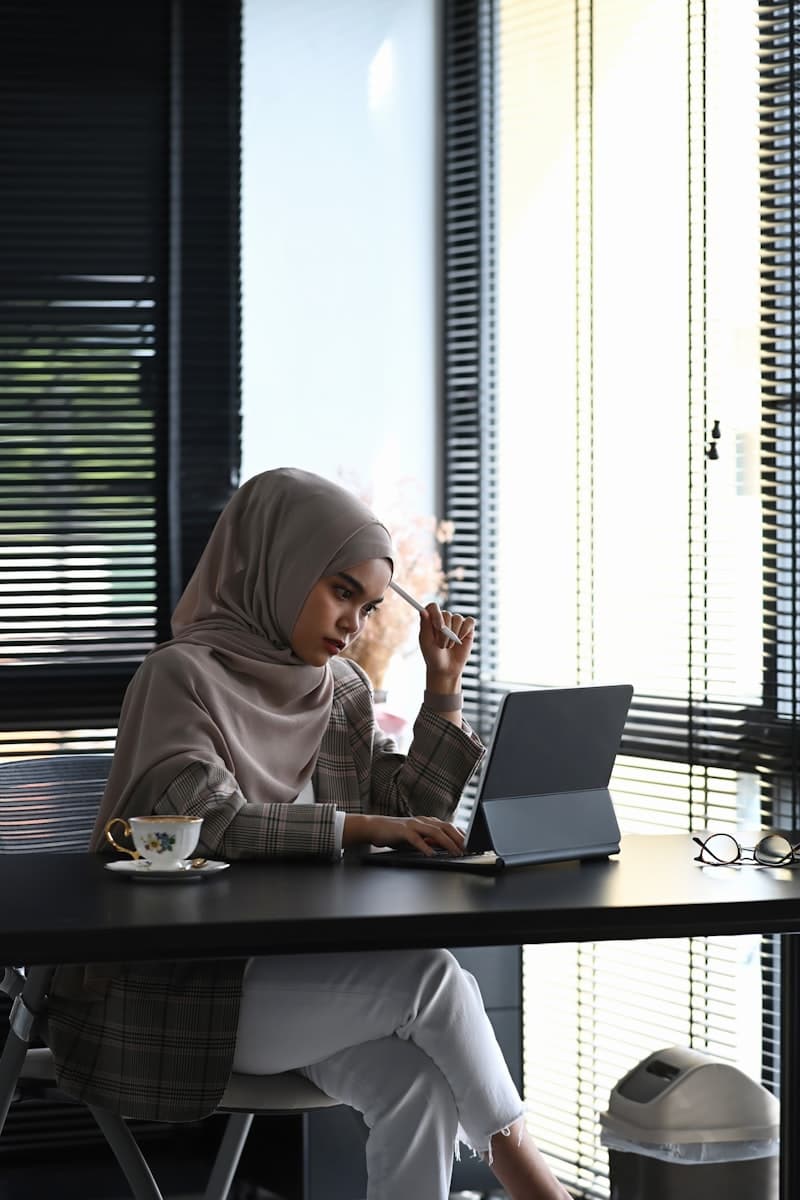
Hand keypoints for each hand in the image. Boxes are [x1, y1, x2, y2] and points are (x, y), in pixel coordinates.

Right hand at [343, 814, 464, 855]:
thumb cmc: (395, 834)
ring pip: (434, 832)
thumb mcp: (416, 838)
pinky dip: (425, 846)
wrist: (374, 827)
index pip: (449, 826)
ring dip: (447, 843)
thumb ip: (429, 841)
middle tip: (468, 849)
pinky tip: (431, 854)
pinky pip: (416, 838)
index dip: (461, 835)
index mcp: (427, 821)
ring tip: (455, 852)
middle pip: (446, 827)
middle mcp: (422, 820)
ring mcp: (413, 824)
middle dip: (458, 838)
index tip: (471, 844)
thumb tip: (444, 847)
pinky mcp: (403, 830)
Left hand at [418, 603, 474, 680]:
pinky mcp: (468, 628)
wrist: (446, 668)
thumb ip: (425, 625)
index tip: (438, 627)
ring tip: (449, 646)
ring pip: (458, 618)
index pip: (433, 607)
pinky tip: (460, 640)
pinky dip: (465, 631)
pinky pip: (470, 621)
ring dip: (454, 635)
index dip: (436, 614)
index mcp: (431, 620)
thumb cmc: (432, 655)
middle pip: (446, 614)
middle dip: (444, 633)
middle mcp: (444, 618)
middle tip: (441, 645)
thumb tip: (423, 610)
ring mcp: (456, 622)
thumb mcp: (426, 642)